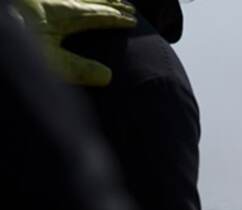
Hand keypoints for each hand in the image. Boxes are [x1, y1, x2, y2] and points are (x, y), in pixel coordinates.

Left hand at [14, 0, 135, 86]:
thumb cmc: (14, 41)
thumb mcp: (49, 62)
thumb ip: (78, 69)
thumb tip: (108, 75)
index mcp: (60, 15)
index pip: (95, 15)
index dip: (115, 18)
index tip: (133, 20)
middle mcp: (49, 3)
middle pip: (86, 0)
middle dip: (108, 4)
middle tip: (127, 5)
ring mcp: (35, 2)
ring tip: (100, 0)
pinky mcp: (24, 6)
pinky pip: (54, 0)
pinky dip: (65, 0)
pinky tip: (64, 5)